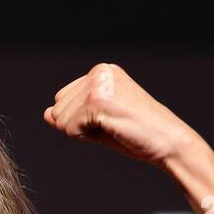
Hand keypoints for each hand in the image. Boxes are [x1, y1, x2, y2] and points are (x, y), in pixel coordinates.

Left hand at [43, 63, 198, 167]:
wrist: (167, 141)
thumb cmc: (135, 133)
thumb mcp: (97, 122)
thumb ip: (71, 115)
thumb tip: (46, 113)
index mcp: (101, 71)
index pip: (62, 99)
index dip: (79, 120)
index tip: (108, 120)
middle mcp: (99, 72)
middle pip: (58, 109)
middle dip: (78, 125)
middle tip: (112, 125)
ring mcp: (98, 84)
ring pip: (61, 119)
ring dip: (83, 132)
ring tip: (113, 127)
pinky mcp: (98, 100)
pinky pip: (69, 127)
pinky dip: (85, 137)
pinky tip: (111, 130)